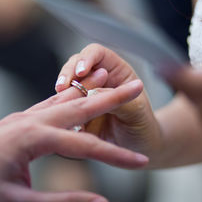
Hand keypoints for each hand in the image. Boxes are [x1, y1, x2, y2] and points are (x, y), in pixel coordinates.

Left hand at [0, 69, 147, 201]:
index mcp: (30, 138)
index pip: (84, 145)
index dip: (115, 156)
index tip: (141, 163)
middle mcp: (27, 121)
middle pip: (78, 106)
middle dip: (111, 98)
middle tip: (137, 86)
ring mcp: (21, 118)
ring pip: (64, 100)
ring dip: (91, 93)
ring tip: (113, 83)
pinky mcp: (17, 122)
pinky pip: (49, 105)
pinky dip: (70, 99)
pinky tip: (77, 96)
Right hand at [56, 44, 163, 160]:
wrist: (138, 148)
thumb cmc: (142, 125)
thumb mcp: (135, 112)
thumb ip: (117, 101)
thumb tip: (93, 94)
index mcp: (116, 71)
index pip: (97, 53)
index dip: (87, 58)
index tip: (82, 72)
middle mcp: (98, 79)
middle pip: (75, 66)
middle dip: (67, 74)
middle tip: (61, 88)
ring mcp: (84, 95)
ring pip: (65, 85)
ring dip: (60, 93)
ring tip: (58, 103)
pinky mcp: (74, 111)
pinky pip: (61, 106)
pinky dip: (58, 110)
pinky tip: (59, 118)